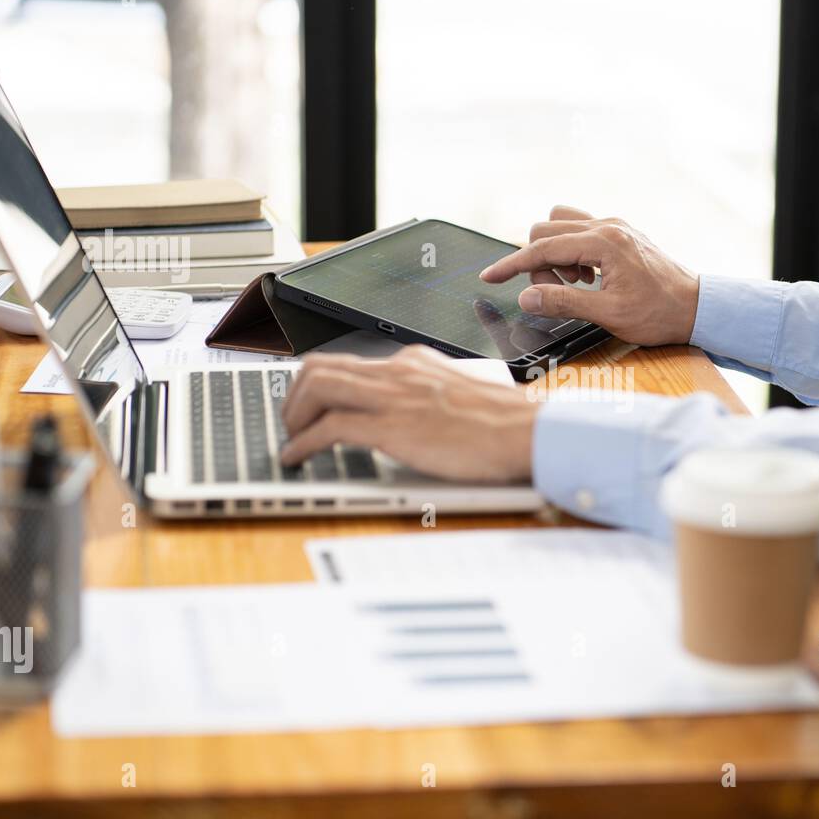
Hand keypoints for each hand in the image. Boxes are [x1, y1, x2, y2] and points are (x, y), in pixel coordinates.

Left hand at [279, 347, 539, 482]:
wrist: (527, 431)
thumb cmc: (506, 423)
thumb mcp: (461, 395)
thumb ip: (432, 397)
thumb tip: (416, 417)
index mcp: (414, 363)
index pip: (350, 361)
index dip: (318, 383)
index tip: (309, 403)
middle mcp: (398, 372)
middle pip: (321, 367)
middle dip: (295, 396)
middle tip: (292, 422)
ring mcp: (393, 397)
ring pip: (316, 388)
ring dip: (293, 416)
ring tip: (291, 440)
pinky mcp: (392, 426)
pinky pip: (330, 427)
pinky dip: (303, 443)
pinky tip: (298, 457)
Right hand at [479, 205, 700, 346]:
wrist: (698, 308)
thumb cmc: (660, 313)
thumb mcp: (609, 314)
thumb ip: (564, 303)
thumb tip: (527, 297)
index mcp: (605, 242)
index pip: (543, 248)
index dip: (512, 264)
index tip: (489, 277)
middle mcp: (608, 226)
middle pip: (546, 230)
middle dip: (540, 264)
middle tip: (558, 294)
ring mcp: (615, 226)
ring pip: (561, 224)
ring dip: (555, 254)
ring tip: (576, 285)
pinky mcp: (620, 233)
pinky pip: (579, 231)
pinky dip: (572, 253)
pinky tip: (588, 278)